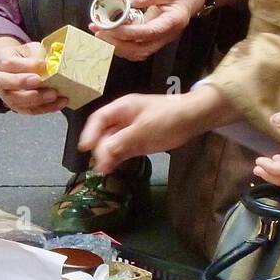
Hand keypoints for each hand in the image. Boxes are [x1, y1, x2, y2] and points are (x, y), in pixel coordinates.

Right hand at [0, 37, 67, 114]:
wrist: (13, 69)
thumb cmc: (23, 58)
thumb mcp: (29, 50)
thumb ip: (38, 55)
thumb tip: (53, 62)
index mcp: (1, 60)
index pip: (10, 63)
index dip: (28, 65)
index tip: (45, 65)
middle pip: (7, 83)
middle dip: (24, 83)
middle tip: (41, 81)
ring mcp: (6, 95)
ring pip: (17, 100)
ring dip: (37, 99)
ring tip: (54, 94)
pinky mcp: (17, 106)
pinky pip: (30, 110)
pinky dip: (46, 108)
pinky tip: (59, 102)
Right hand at [79, 92, 202, 173]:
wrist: (195, 118)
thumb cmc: (168, 119)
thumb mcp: (142, 131)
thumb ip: (120, 143)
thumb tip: (100, 157)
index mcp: (122, 108)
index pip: (98, 119)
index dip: (89, 133)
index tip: (84, 149)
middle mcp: (124, 118)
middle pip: (104, 132)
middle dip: (99, 148)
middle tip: (98, 165)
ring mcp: (133, 129)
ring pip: (113, 143)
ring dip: (107, 155)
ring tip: (103, 171)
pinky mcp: (141, 140)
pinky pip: (124, 149)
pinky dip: (118, 157)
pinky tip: (113, 168)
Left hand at [91, 0, 205, 61]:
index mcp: (172, 22)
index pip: (147, 32)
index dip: (126, 32)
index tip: (108, 26)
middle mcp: (167, 36)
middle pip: (140, 49)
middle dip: (117, 43)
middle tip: (98, 31)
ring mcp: (162, 39)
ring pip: (138, 53)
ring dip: (117, 47)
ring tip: (100, 34)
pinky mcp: (156, 38)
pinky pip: (138, 48)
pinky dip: (123, 46)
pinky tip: (110, 36)